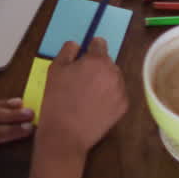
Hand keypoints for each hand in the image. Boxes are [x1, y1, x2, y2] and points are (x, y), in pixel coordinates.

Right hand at [36, 39, 127, 157]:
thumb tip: (77, 45)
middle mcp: (113, 73)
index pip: (99, 43)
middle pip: (107, 61)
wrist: (65, 134)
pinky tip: (94, 105)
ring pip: (113, 77)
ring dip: (104, 80)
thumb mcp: (55, 69)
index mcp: (97, 60)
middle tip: (81, 80)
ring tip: (87, 95)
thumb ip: (67, 51)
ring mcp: (121, 90)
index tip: (82, 58)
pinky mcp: (123, 107)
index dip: (89, 48)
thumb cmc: (57, 100)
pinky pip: (117, 94)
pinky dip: (109, 96)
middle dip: (96, 66)